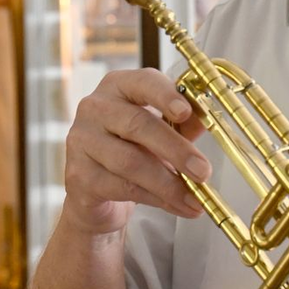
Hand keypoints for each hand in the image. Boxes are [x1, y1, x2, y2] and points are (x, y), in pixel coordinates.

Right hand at [61, 68, 211, 235]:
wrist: (96, 189)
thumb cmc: (133, 148)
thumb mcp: (161, 130)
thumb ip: (184, 122)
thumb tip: (209, 118)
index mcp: (118, 86)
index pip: (142, 82)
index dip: (165, 95)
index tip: (186, 113)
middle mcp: (94, 108)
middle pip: (137, 125)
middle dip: (176, 150)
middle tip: (203, 171)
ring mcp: (81, 141)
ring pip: (130, 162)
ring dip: (168, 184)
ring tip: (195, 198)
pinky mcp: (79, 174)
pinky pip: (122, 187)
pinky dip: (156, 199)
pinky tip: (178, 206)